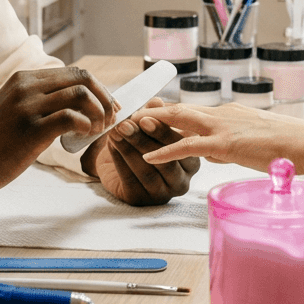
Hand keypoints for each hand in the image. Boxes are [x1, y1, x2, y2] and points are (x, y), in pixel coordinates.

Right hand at [0, 67, 116, 198]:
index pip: (74, 72)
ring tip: (97, 130)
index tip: (108, 107)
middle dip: (105, 97)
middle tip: (110, 118)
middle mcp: (26, 86)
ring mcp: (27, 106)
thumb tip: (75, 104)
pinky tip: (84, 137)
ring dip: (99, 112)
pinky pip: (71, 117)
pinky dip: (86, 125)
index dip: (98, 88)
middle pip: (83, 77)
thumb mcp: (12, 109)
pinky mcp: (30, 129)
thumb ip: (38, 100)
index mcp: (24, 79)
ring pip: (81, 94)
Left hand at [80, 99, 200, 205]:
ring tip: (116, 131)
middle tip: (127, 124)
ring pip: (148, 171)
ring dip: (129, 149)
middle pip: (166, 160)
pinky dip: (120, 161)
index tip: (144, 116)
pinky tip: (112, 145)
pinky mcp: (142, 201)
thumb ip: (155, 114)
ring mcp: (163, 193)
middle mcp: (182, 180)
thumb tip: (156, 102)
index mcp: (191, 160)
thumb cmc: (142, 143)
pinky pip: (131, 180)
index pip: (182, 145)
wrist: (119, 165)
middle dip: (144, 140)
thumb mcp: (149, 126)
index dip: (162, 130)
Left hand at [135, 102, 303, 175]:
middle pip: (178, 109)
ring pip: (177, 120)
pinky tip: (148, 156)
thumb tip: (218, 151)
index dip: (168, 110)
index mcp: (229, 113)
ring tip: (127, 126)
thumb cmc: (288, 145)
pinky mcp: (223, 144)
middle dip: (151, 110)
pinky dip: (165, 150)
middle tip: (128, 111)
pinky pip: (187, 145)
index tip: (148, 109)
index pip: (192, 110)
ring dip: (151, 123)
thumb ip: (233, 143)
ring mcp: (221, 127)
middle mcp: (221, 114)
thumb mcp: (254, 141)